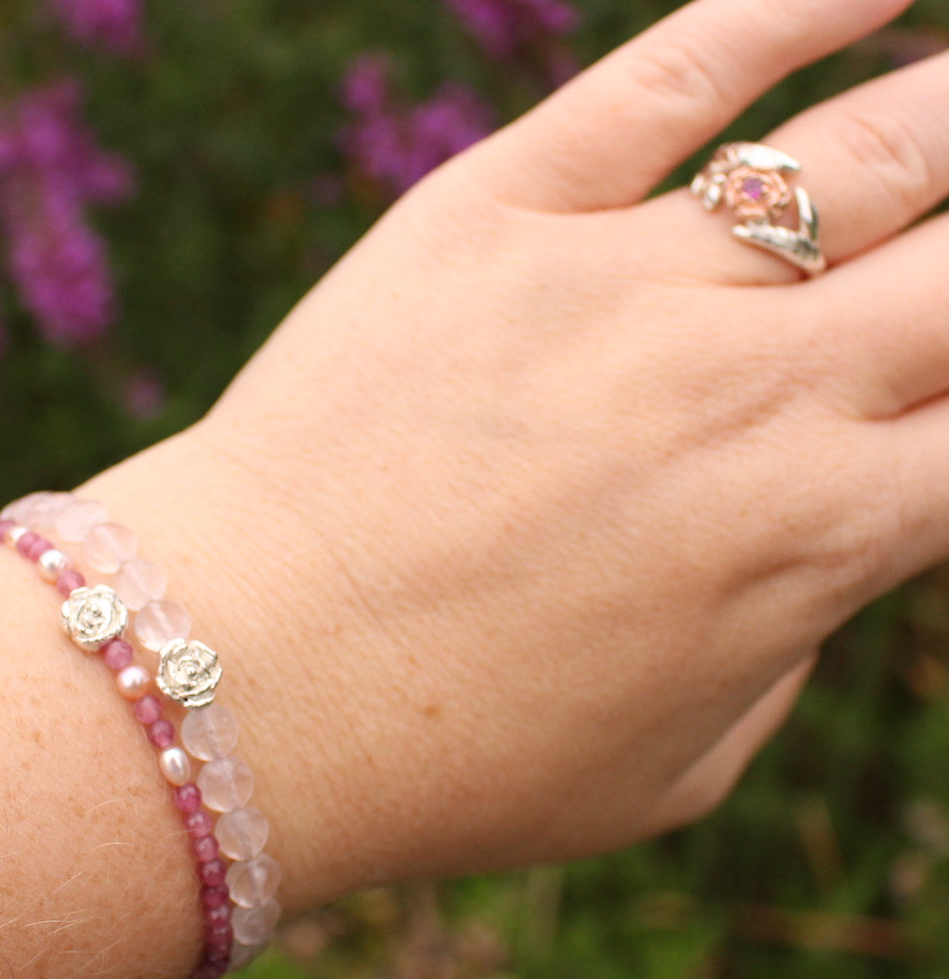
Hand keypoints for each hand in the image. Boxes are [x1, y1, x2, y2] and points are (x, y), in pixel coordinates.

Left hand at [87, 0, 948, 903]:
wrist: (243, 685)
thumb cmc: (453, 760)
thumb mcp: (669, 769)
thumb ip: (781, 649)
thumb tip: (817, 547)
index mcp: (815, 539)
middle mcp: (752, 392)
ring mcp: (623, 285)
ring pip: (869, 147)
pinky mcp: (495, 214)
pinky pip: (673, 75)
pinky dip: (796, 6)